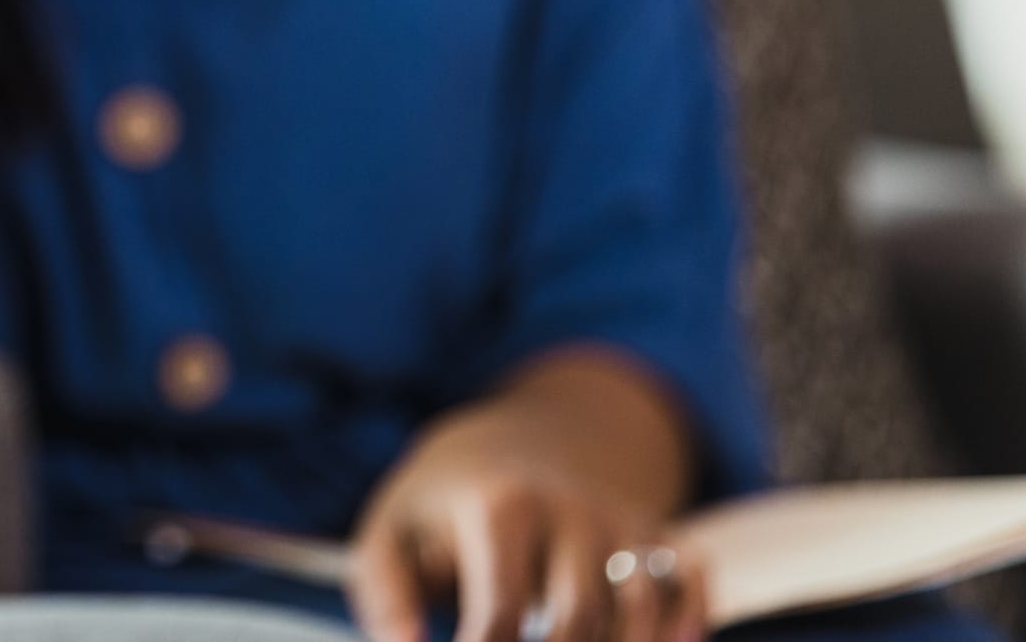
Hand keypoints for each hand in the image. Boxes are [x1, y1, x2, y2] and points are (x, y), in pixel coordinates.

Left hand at [351, 457, 709, 641]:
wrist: (498, 450)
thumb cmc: (435, 513)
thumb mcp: (388, 537)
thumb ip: (385, 597)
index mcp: (499, 508)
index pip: (498, 612)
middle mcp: (571, 509)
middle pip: (577, 622)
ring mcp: (621, 520)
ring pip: (641, 613)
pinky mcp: (657, 533)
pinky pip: (690, 583)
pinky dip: (687, 624)